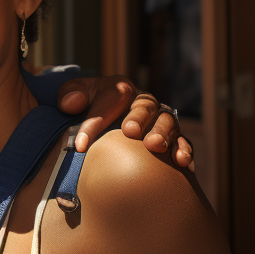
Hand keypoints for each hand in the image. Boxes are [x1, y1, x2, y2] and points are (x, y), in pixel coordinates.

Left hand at [57, 76, 192, 169]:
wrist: (110, 118)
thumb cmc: (91, 107)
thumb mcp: (78, 94)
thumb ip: (70, 94)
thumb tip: (70, 104)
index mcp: (121, 90)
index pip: (109, 100)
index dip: (94, 122)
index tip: (80, 144)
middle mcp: (145, 103)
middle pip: (145, 107)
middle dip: (138, 118)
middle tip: (129, 132)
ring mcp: (161, 120)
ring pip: (168, 123)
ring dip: (163, 134)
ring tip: (156, 147)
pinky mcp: (174, 138)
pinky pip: (183, 142)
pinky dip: (185, 150)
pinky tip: (183, 163)